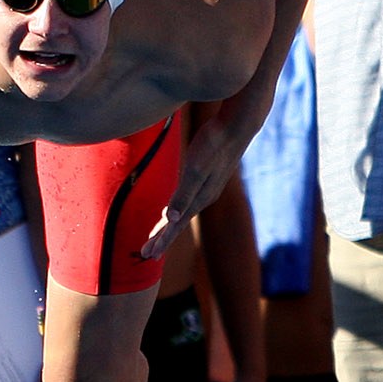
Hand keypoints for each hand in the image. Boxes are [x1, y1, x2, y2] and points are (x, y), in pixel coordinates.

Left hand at [141, 108, 247, 259]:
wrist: (236, 126)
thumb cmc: (214, 145)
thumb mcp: (196, 170)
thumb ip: (184, 194)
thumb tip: (172, 219)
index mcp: (199, 198)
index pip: (176, 226)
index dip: (162, 240)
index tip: (149, 255)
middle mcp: (203, 198)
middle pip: (178, 223)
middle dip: (162, 239)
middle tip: (146, 253)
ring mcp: (206, 189)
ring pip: (182, 213)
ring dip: (168, 227)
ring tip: (157, 238)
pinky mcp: (207, 179)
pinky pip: (187, 202)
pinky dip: (176, 212)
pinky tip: (173, 212)